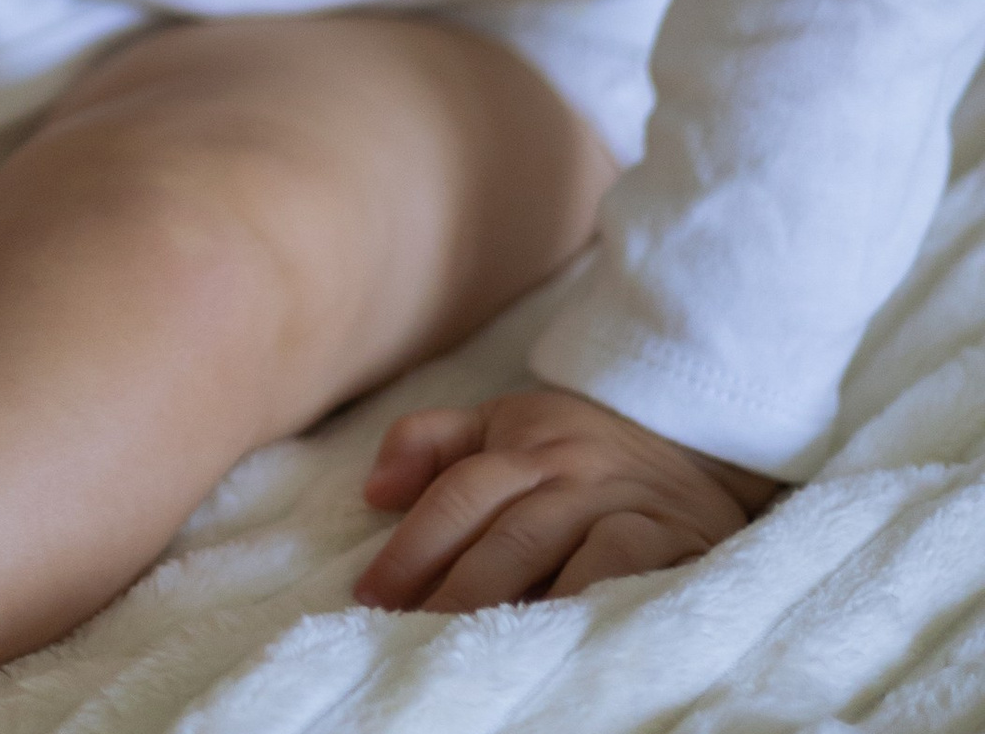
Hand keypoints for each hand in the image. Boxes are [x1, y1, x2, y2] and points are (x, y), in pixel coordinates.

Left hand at [354, 386, 777, 611]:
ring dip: (505, 596)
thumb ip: (431, 443)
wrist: (697, 447)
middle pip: (499, 529)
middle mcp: (568, 469)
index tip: (370, 594)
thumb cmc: (578, 448)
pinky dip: (585, 596)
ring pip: (551, 546)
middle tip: (409, 629)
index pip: (456, 493)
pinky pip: (623, 563)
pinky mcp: (674, 535)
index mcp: (521, 442)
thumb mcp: (504, 424)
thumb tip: (373, 489)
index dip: (410, 545)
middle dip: (449, 584)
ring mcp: (620, 500)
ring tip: (468, 642)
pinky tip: (553, 632)